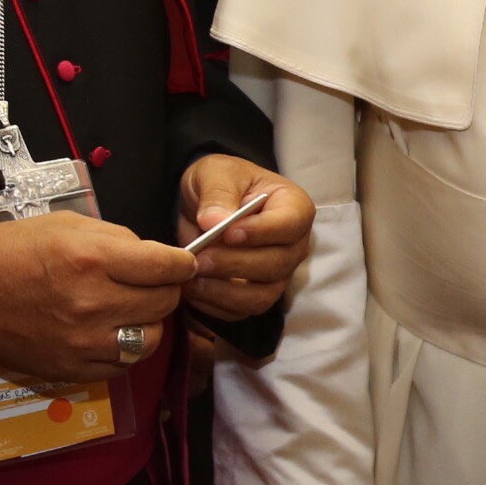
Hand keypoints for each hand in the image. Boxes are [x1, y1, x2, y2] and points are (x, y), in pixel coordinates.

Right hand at [0, 208, 192, 379]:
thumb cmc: (9, 252)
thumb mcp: (65, 226)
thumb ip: (116, 239)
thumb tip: (153, 257)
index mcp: (92, 259)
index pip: (167, 267)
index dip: (182, 264)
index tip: (181, 264)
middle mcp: (93, 303)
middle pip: (164, 303)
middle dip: (165, 289)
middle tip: (150, 283)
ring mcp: (84, 342)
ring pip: (151, 339)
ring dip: (148, 323)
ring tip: (129, 310)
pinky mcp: (73, 369)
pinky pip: (122, 364)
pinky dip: (124, 348)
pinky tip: (109, 332)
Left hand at [178, 155, 313, 322]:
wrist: (208, 205)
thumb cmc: (221, 182)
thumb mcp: (215, 173)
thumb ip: (217, 193)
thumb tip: (215, 222)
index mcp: (294, 207)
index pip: (290, 225)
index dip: (262, 232)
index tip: (228, 233)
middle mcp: (293, 245)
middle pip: (276, 264)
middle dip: (235, 265)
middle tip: (200, 258)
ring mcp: (277, 274)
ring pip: (261, 296)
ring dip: (224, 292)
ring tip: (191, 278)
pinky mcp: (256, 295)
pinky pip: (241, 311)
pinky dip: (214, 306)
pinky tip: (192, 289)